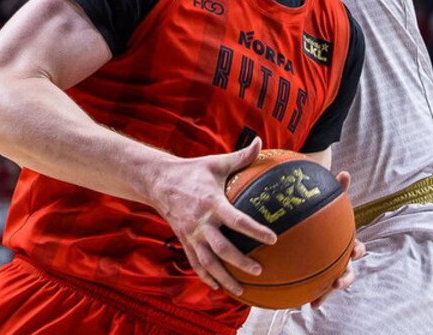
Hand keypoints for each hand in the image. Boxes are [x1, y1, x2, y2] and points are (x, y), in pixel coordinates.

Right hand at [151, 138, 277, 295]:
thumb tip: (260, 142)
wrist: (159, 182)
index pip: (237, 220)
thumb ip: (241, 157)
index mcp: (212, 203)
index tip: (273, 239)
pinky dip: (207, 278)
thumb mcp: (217, 162)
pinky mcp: (184, 242)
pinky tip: (219, 288)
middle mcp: (201, 223)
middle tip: (259, 271)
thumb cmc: (194, 171)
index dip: (255, 231)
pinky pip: (196, 264)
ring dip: (224, 278)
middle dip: (240, 262)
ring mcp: (191, 235)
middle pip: (222, 248)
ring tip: (242, 291)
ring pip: (208, 263)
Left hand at [310, 171, 363, 308]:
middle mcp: (340, 258)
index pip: (357, 247)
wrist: (308, 232)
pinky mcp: (317, 279)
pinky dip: (313, 296)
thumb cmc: (322, 216)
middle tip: (338, 280)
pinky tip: (305, 302)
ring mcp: (329, 270)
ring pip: (332, 284)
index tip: (355, 251)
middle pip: (348, 270)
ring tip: (319, 299)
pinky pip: (315, 289)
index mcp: (345, 242)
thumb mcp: (327, 203)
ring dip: (328, 292)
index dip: (357, 250)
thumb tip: (345, 172)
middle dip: (345, 277)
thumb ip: (336, 191)